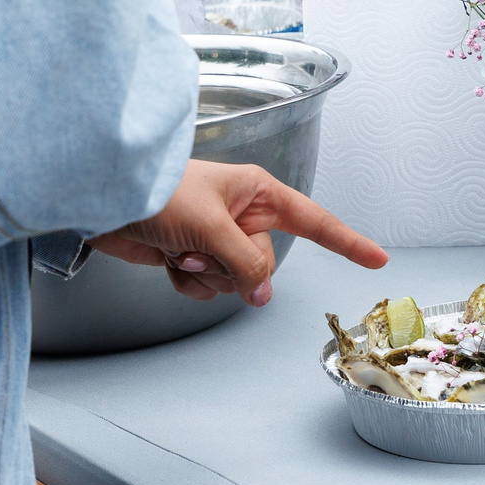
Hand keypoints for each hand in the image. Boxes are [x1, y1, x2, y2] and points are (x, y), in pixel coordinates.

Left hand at [90, 159, 386, 304]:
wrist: (105, 198)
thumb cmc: (158, 190)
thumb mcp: (213, 225)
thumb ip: (245, 263)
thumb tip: (263, 295)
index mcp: (258, 192)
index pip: (315, 221)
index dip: (348, 242)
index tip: (378, 259)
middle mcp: (243, 214)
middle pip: (266, 263)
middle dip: (237, 266)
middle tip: (206, 248)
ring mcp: (217, 237)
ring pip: (237, 280)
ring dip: (209, 275)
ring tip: (181, 249)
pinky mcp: (193, 255)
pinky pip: (209, 287)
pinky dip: (190, 280)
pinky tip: (168, 259)